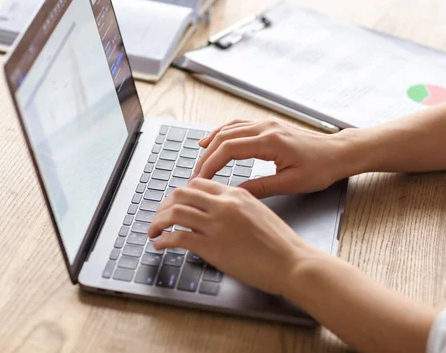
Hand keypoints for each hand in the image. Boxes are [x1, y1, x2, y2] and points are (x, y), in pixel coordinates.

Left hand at [147, 178, 314, 294]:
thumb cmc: (281, 243)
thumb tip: (220, 214)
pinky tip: (160, 244)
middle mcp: (224, 205)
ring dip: (158, 221)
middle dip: (165, 204)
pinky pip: (178, 237)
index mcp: (237, 194)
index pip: (199, 184)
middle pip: (182, 194)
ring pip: (175, 213)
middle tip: (160, 215)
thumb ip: (238, 208)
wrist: (291, 261)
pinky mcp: (211, 247)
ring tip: (153, 230)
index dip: (182, 193)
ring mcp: (216, 225)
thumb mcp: (260, 213)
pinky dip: (164, 240)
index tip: (175, 202)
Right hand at [192, 119, 348, 197]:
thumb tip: (235, 194)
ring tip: (199, 161)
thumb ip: (260, 188)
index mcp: (271, 141)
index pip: (229, 149)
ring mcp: (267, 123)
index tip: (199, 180)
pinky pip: (238, 125)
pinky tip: (213, 141)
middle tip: (195, 176)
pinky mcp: (269, 125)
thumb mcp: (291, 184)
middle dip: (206, 157)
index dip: (210, 165)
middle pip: (224, 137)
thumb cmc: (321, 168)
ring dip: (211, 144)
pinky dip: (222, 133)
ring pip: (229, 129)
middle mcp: (266, 127)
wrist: (338, 152)